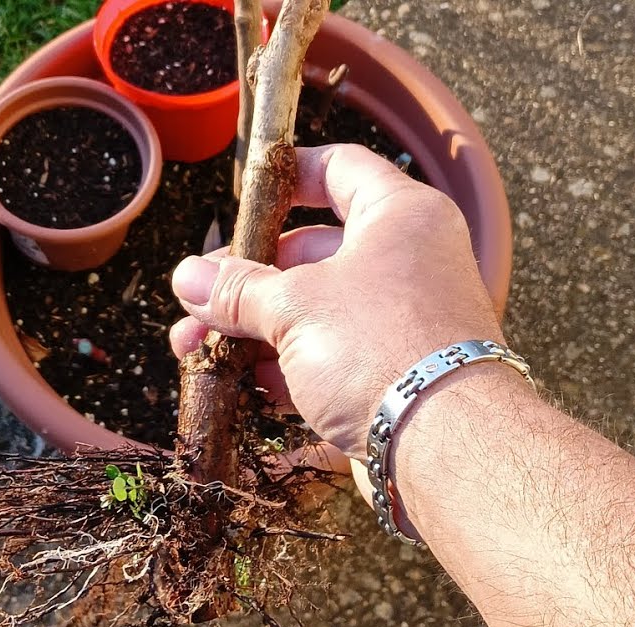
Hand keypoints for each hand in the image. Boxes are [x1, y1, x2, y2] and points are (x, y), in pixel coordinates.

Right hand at [168, 143, 504, 463]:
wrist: (447, 449)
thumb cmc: (380, 351)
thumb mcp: (295, 308)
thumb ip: (238, 289)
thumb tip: (187, 276)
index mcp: (399, 216)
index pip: (338, 168)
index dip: (285, 176)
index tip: (240, 195)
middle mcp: (408, 260)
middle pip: (312, 251)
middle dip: (245, 278)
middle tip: (196, 300)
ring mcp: (402, 320)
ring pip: (314, 310)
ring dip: (254, 327)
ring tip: (196, 350)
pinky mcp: (394, 372)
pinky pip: (330, 357)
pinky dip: (286, 366)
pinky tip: (242, 383)